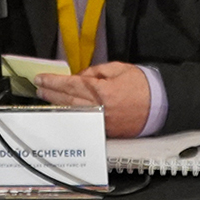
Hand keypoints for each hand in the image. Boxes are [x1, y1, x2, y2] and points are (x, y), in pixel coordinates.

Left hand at [35, 62, 150, 137]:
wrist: (161, 105)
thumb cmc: (142, 84)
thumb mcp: (118, 69)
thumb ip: (96, 72)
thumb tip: (79, 77)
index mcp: (103, 91)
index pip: (71, 84)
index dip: (54, 81)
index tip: (41, 78)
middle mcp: (100, 108)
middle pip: (68, 100)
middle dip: (51, 93)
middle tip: (39, 87)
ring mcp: (102, 122)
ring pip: (73, 112)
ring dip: (57, 104)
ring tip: (46, 97)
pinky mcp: (106, 131)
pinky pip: (83, 121)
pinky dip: (71, 114)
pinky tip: (63, 109)